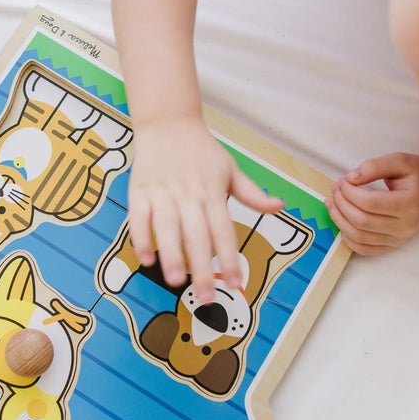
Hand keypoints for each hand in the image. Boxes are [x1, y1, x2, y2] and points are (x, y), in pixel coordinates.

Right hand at [128, 116, 282, 303]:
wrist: (168, 122)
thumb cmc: (201, 150)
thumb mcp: (231, 168)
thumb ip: (252, 193)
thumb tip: (279, 206)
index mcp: (213, 192)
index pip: (225, 230)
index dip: (232, 257)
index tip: (237, 283)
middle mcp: (189, 194)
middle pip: (197, 235)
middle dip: (202, 268)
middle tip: (206, 297)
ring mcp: (163, 192)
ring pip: (168, 228)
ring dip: (172, 255)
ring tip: (176, 281)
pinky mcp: (140, 190)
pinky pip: (139, 217)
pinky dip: (141, 237)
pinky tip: (146, 258)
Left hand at [326, 152, 418, 254]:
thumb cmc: (416, 173)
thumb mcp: (400, 160)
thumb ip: (375, 166)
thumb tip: (351, 178)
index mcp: (411, 203)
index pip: (370, 203)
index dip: (350, 192)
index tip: (343, 181)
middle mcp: (407, 225)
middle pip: (362, 220)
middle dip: (342, 204)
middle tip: (336, 189)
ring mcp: (400, 238)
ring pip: (359, 235)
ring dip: (339, 219)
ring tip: (333, 202)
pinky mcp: (392, 245)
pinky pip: (363, 248)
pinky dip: (347, 237)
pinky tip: (342, 220)